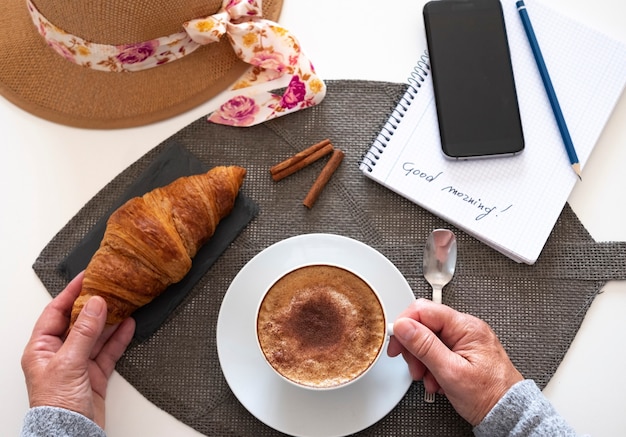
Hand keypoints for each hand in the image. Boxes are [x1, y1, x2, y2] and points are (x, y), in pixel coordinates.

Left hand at [21, 272, 134, 428]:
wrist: (71, 435)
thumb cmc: (56, 405)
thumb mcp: (69, 363)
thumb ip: (84, 332)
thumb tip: (95, 303)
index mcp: (41, 348)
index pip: (56, 312)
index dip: (70, 293)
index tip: (86, 277)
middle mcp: (59, 354)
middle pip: (78, 322)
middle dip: (94, 305)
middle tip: (109, 287)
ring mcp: (78, 364)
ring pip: (96, 335)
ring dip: (110, 320)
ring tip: (123, 302)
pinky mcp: (94, 375)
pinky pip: (108, 351)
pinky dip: (119, 338)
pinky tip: (128, 325)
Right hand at [387, 298, 522, 425]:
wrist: (507, 414)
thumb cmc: (489, 396)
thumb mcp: (450, 372)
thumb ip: (425, 346)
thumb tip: (404, 325)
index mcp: (465, 327)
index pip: (424, 310)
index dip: (405, 325)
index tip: (396, 342)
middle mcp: (466, 328)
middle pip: (425, 325)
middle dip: (414, 348)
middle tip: (414, 367)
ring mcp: (465, 340)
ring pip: (429, 340)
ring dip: (422, 361)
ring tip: (429, 379)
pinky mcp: (464, 351)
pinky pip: (439, 351)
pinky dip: (432, 366)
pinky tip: (436, 379)